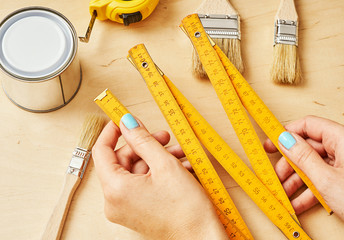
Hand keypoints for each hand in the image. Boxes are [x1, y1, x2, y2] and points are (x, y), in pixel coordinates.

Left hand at [92, 113, 227, 239]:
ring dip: (156, 158)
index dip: (113, 131)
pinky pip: (141, 184)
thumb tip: (127, 123)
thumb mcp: (164, 164)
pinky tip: (178, 166)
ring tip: (178, 153)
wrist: (201, 238)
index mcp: (115, 189)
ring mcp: (126, 208)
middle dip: (144, 145)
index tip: (123, 119)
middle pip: (122, 161)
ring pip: (136, 171)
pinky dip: (157, 172)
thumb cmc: (186, 209)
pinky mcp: (137, 211)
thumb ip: (143, 140)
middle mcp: (115, 202)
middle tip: (163, 136)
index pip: (102, 151)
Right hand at [264, 115, 343, 228]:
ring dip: (296, 181)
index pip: (308, 125)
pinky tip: (297, 203)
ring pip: (313, 166)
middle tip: (275, 176)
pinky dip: (308, 191)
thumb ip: (302, 156)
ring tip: (283, 194)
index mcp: (343, 138)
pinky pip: (322, 180)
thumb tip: (285, 140)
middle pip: (308, 148)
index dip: (287, 133)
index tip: (270, 143)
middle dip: (289, 164)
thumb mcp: (326, 179)